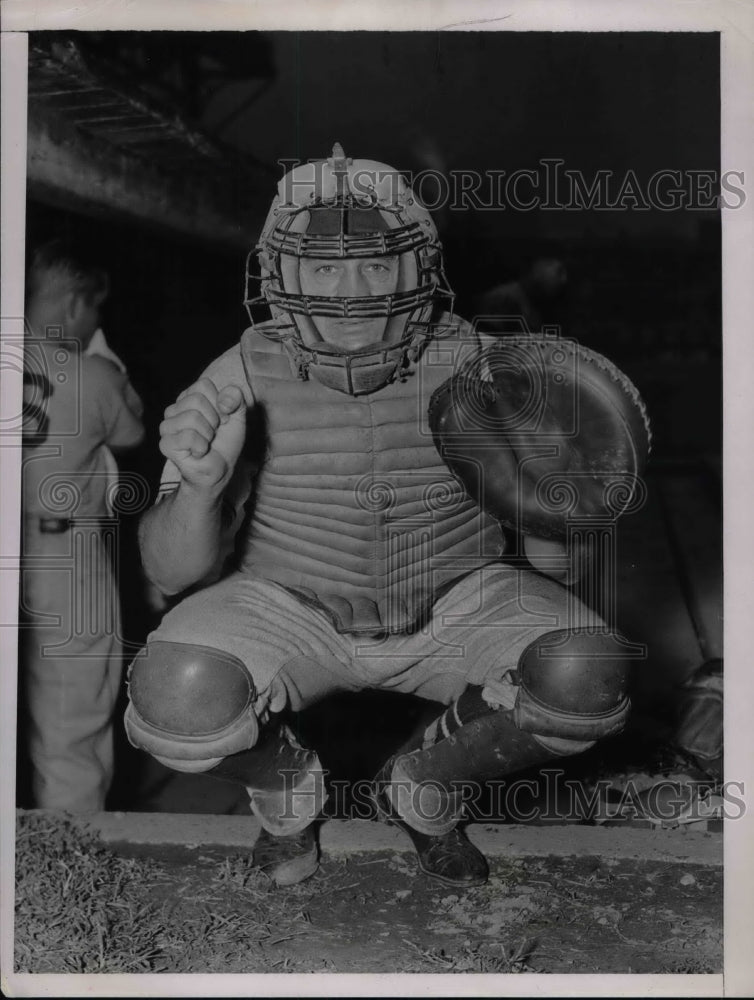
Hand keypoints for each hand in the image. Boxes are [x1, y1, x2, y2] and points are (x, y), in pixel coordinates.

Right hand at [159, 378, 246, 492]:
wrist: (220, 470)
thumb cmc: (225, 442)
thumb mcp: (237, 416)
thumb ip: (236, 399)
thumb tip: (225, 399)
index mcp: (188, 398)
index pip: (203, 384)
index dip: (219, 402)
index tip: (223, 418)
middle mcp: (174, 410)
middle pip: (196, 399)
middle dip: (214, 419)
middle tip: (214, 433)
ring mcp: (167, 427)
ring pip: (192, 417)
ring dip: (208, 434)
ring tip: (206, 443)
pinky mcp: (165, 444)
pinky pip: (188, 436)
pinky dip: (201, 446)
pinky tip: (199, 452)